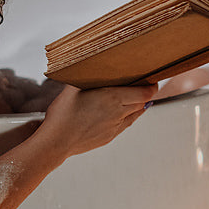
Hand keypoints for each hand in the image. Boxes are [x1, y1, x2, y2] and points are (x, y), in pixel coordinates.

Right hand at [40, 83, 157, 157]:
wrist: (56, 142)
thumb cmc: (62, 114)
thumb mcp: (72, 88)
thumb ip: (86, 76)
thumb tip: (92, 65)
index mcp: (112, 97)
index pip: (144, 93)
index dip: (151, 86)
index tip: (152, 80)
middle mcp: (118, 112)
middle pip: (142, 102)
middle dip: (146, 94)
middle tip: (146, 85)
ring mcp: (115, 127)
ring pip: (135, 114)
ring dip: (139, 105)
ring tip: (138, 97)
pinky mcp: (110, 136)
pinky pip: (125, 124)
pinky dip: (129, 116)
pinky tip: (126, 112)